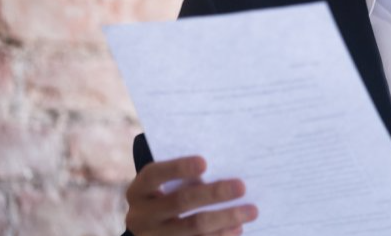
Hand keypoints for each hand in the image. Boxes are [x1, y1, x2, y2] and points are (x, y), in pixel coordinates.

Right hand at [124, 156, 257, 235]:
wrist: (149, 228)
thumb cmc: (165, 194)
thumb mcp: (166, 184)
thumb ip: (187, 178)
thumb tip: (225, 173)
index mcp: (139, 190)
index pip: (155, 175)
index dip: (178, 168)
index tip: (204, 162)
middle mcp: (142, 216)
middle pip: (180, 202)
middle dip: (213, 193)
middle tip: (241, 186)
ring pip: (193, 228)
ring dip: (226, 218)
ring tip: (251, 211)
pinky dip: (221, 235)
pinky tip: (238, 227)